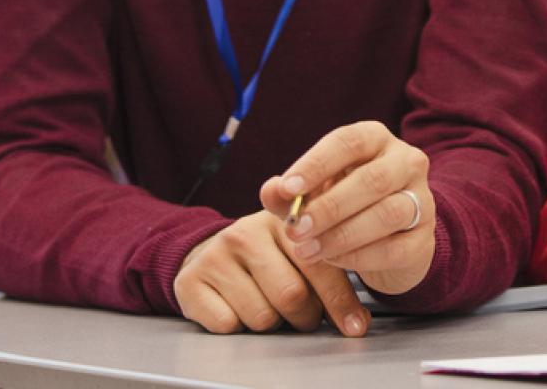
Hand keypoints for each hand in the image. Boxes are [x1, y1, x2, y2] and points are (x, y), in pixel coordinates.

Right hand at [174, 209, 369, 334]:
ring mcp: (215, 255)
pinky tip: (238, 308)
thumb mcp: (300, 251)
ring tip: (269, 305)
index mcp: (283, 219)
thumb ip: (331, 272)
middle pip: (291, 296)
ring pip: (261, 316)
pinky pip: (228, 325)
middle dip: (304, 317)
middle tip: (302, 314)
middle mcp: (246, 232)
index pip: (319, 265)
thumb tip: (357, 322)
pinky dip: (238, 327)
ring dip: (272, 324)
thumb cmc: (268, 256)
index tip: (355, 327)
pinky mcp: (190, 281)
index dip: (339, 302)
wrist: (209, 253)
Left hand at [261, 120, 435, 295]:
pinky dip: (360, 257)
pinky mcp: (425, 240)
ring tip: (308, 251)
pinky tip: (333, 262)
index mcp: (376, 140)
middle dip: (329, 207)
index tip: (287, 188)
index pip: (349, 142)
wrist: (389, 241)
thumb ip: (291, 193)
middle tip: (296, 230)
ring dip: (342, 235)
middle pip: (373, 179)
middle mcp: (407, 163)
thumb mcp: (314, 195)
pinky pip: (395, 248)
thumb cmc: (344, 206)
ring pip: (388, 213)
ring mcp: (422, 201)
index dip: (317, 164)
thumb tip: (271, 190)